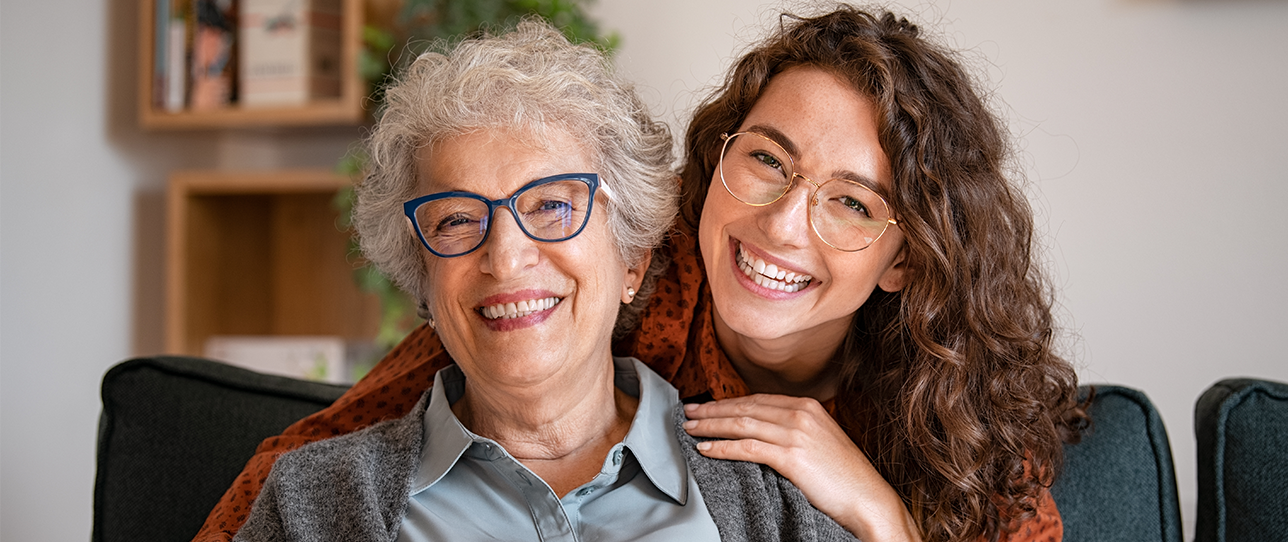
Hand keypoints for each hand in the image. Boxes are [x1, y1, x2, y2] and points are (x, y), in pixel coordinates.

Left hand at [683, 394, 922, 541]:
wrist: (867, 498)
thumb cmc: (844, 476)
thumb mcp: (820, 440)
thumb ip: (795, 429)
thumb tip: (762, 430)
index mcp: (807, 405)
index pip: (757, 399)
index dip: (728, 402)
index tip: (707, 405)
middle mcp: (800, 413)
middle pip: (745, 407)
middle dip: (712, 410)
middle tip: (688, 411)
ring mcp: (796, 433)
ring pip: (741, 424)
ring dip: (711, 426)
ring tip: (690, 429)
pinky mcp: (791, 456)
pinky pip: (747, 448)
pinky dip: (722, 448)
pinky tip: (706, 449)